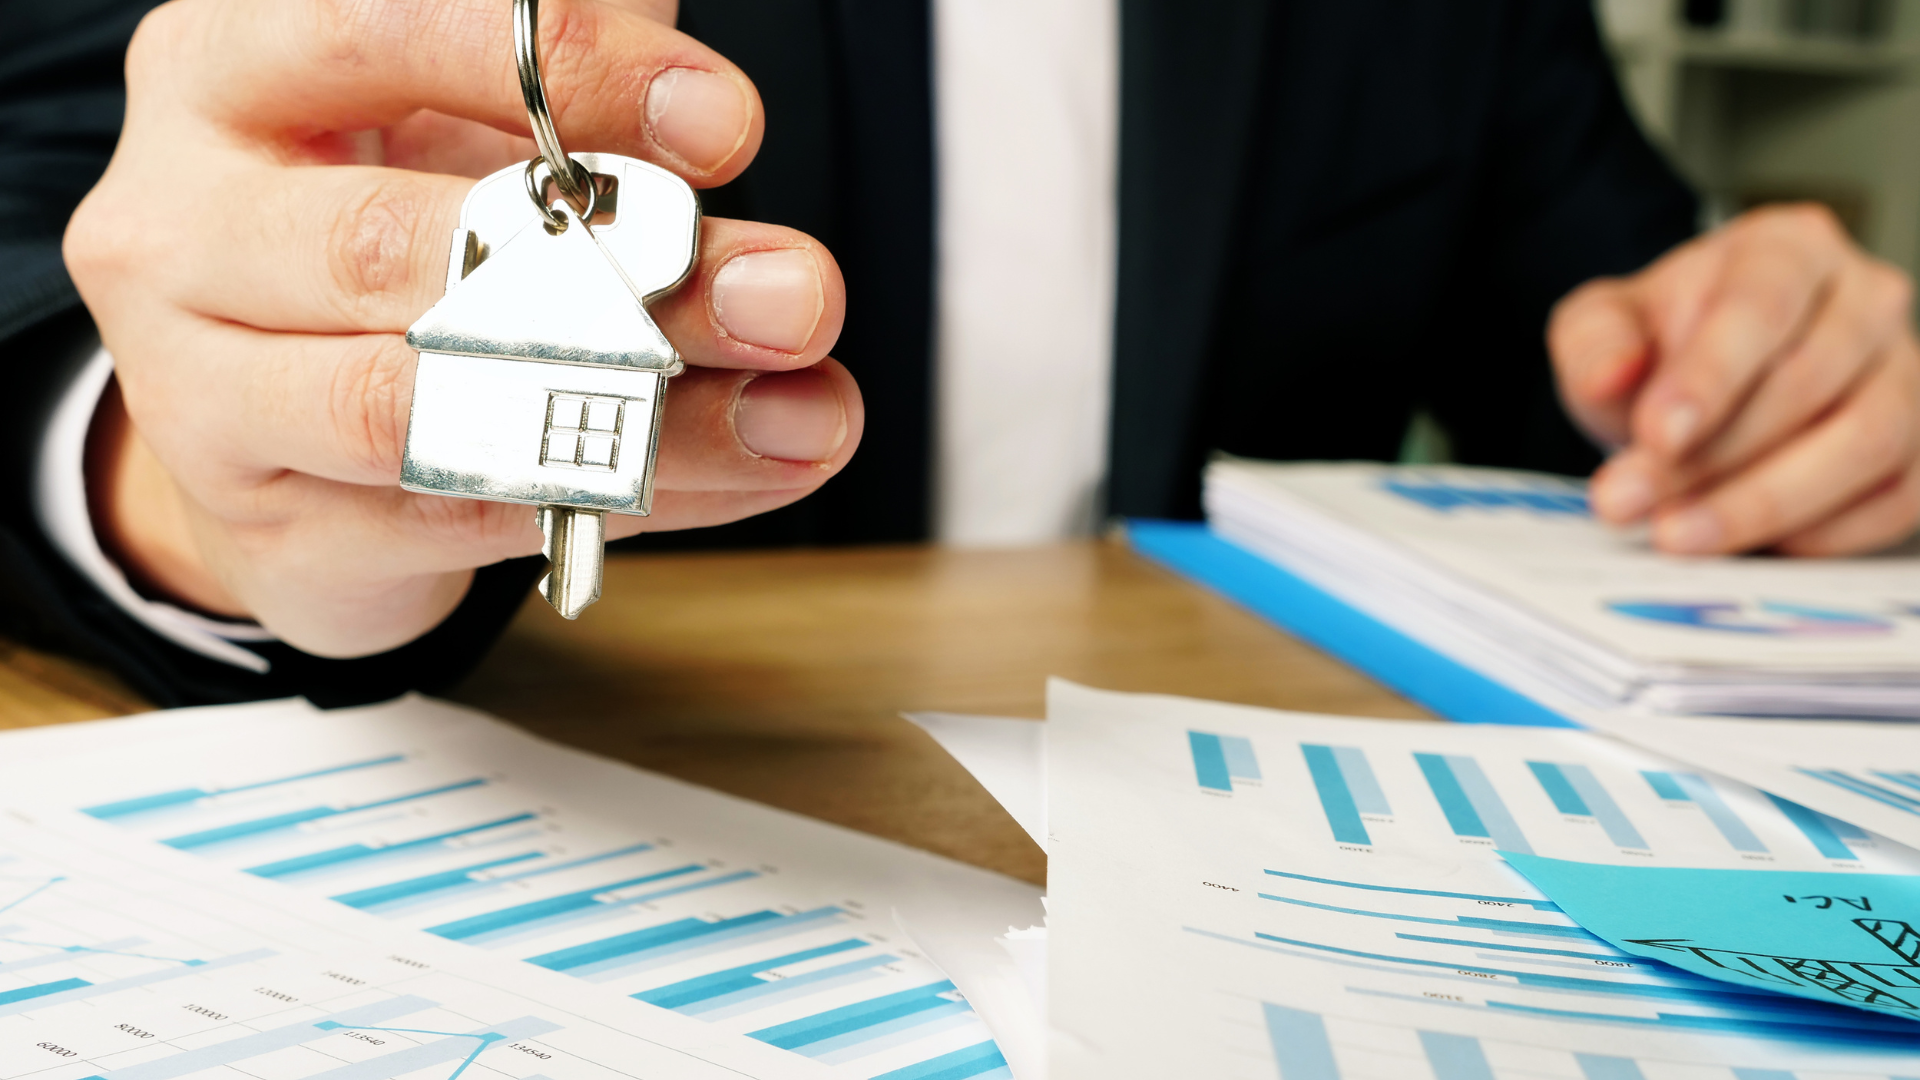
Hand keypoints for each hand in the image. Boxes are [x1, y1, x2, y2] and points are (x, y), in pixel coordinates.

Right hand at [66, 0, 860, 657]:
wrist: (278, 419)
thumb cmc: (405, 223)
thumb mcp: (479, 118)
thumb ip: (581, 81)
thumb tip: (716, 102)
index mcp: (232, 68)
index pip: (384, 32)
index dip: (568, 74)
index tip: (727, 125)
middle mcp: (183, 222)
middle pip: (405, 243)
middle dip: (634, 273)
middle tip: (796, 294)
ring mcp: (197, 384)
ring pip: (426, 406)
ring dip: (646, 415)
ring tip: (802, 412)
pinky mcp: (262, 521)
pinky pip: (456, 515)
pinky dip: (622, 497)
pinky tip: (743, 470)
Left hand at [1549, 204, 1919, 555]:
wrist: (1699, 388)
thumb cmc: (1658, 348)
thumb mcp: (1601, 328)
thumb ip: (1596, 345)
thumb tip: (1611, 378)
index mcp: (1788, 248)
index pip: (1762, 304)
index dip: (1710, 375)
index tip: (1656, 434)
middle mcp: (1866, 298)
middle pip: (1810, 380)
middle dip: (1713, 456)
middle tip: (1629, 503)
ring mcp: (1906, 371)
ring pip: (1868, 440)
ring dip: (1766, 502)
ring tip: (1676, 536)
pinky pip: (1899, 495)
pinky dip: (1825, 532)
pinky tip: (1748, 546)